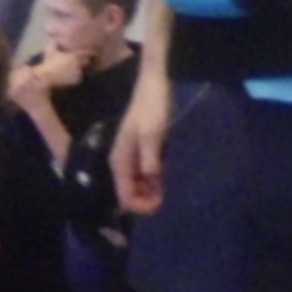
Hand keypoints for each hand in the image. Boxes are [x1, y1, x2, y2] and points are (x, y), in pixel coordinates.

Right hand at [113, 64, 174, 217]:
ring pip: (139, 186)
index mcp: (120, 160)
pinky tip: (170, 177)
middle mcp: (122, 162)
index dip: (141, 206)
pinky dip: (156, 181)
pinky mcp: (143, 152)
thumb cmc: (152, 107)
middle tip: (170, 196)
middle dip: (148, 200)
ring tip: (172, 186)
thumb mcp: (152, 134)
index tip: (161, 205)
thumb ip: (150, 161)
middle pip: (130, 194)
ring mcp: (133, 158)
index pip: (124, 196)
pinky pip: (146, 176)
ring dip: (153, 191)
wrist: (154, 85)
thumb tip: (150, 183)